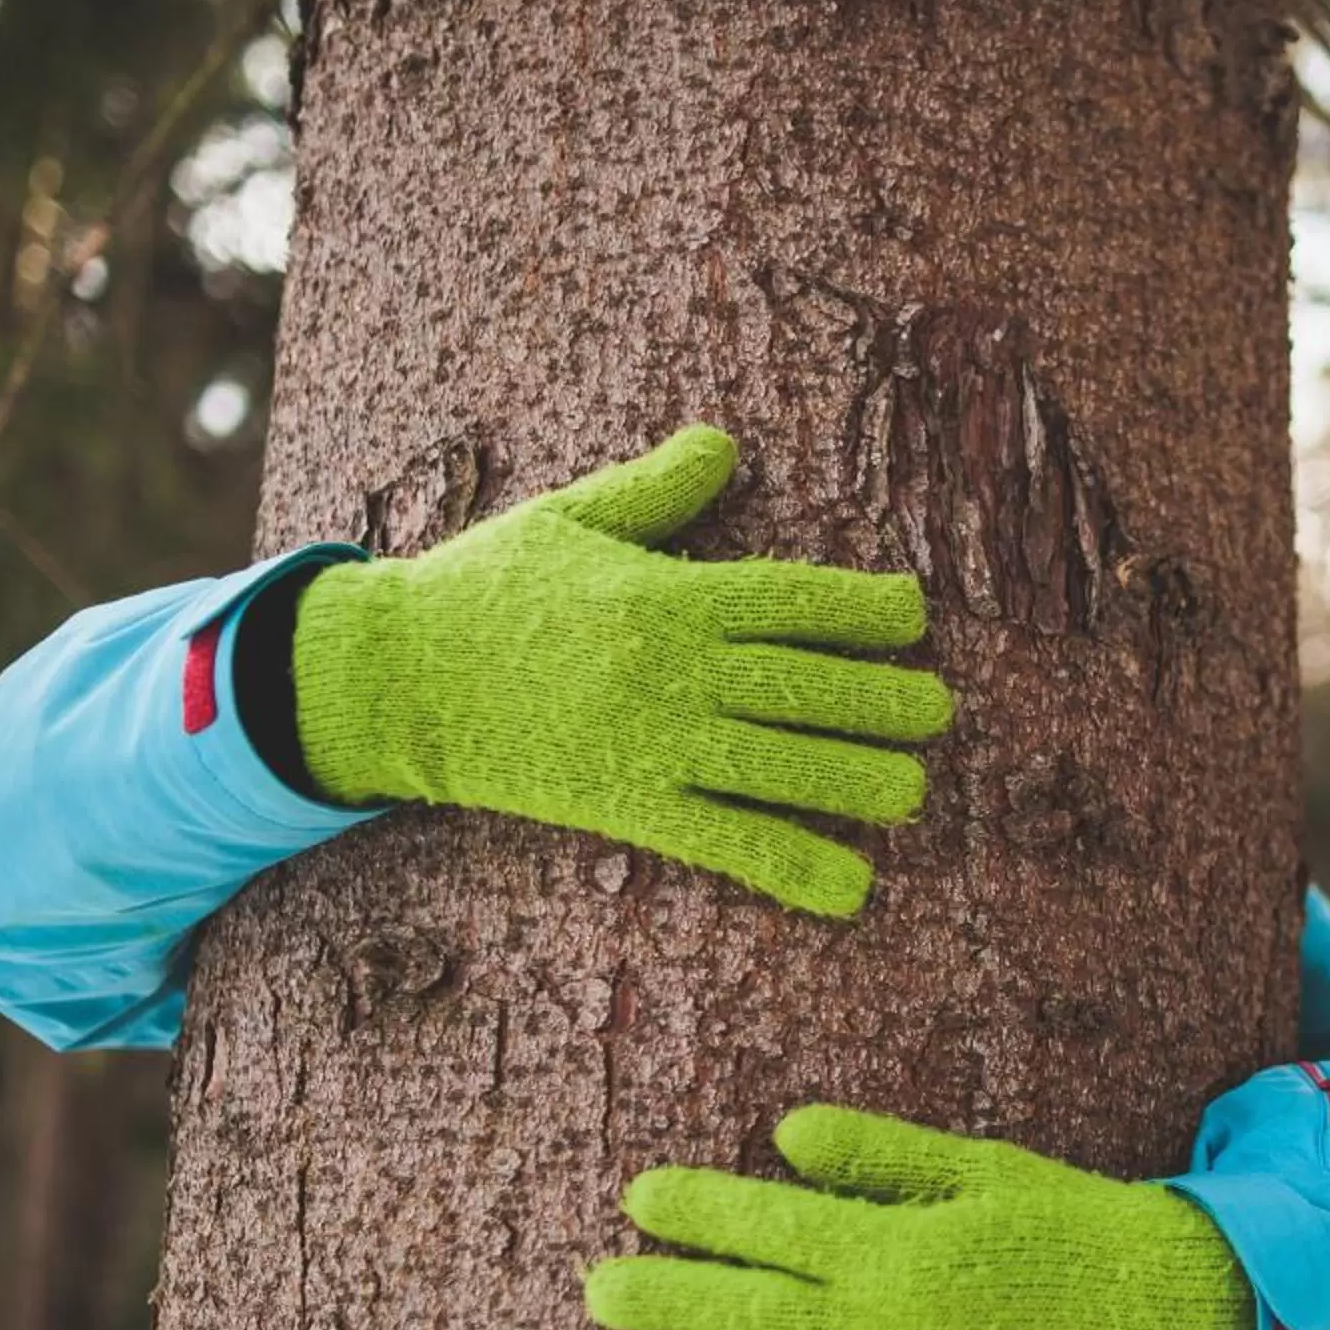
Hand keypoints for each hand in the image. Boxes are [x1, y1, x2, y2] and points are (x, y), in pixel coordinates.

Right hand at [291, 426, 950, 916]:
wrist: (390, 676)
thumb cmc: (482, 590)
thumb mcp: (569, 519)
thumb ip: (656, 492)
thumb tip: (724, 442)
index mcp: (667, 591)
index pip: (791, 598)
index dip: (864, 608)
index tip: (914, 615)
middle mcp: (673, 668)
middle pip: (806, 685)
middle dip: (884, 700)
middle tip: (938, 711)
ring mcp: (653, 742)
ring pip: (783, 766)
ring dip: (860, 781)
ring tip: (914, 789)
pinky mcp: (628, 806)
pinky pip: (728, 841)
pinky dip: (795, 867)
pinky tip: (853, 887)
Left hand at [588, 1106, 1253, 1329]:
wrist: (1159, 1321)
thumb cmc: (1067, 1228)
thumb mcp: (980, 1169)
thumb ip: (880, 1154)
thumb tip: (783, 1133)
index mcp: (900, 1248)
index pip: (775, 1227)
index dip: (701, 1212)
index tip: (639, 1197)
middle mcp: (886, 1329)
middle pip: (749, 1314)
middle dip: (665, 1300)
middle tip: (597, 1288)